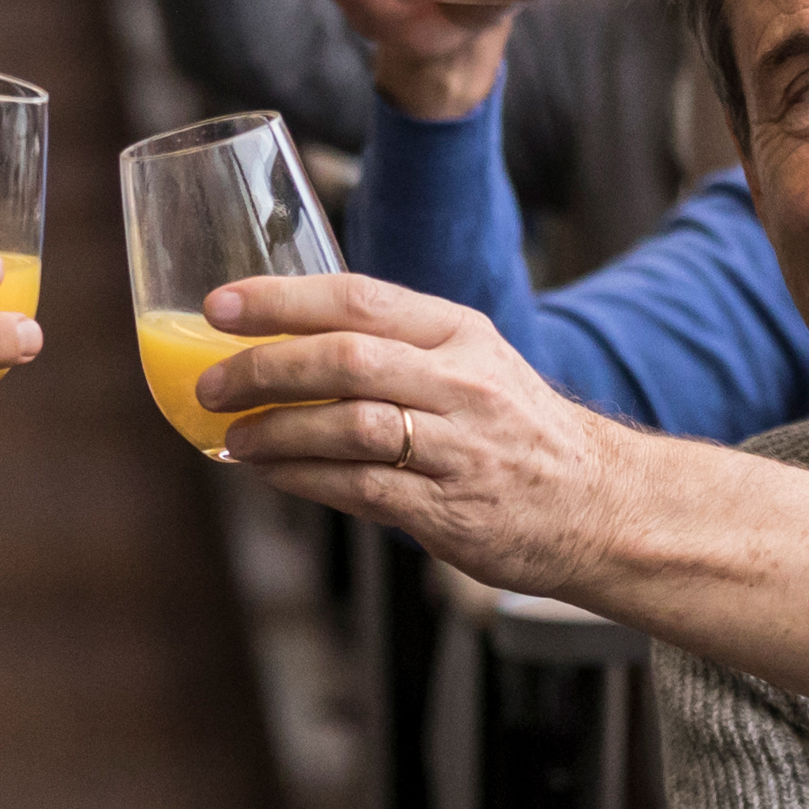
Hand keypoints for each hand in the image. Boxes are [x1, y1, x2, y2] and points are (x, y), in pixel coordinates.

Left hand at [196, 269, 626, 595]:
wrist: (599, 504)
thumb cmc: (515, 428)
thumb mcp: (471, 360)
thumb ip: (393, 346)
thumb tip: (284, 339)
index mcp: (459, 331)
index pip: (359, 299)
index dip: (281, 299)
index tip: (219, 306)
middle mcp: (462, 382)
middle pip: (347, 358)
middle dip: (264, 368)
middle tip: (210, 383)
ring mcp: (459, 448)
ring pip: (349, 426)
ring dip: (276, 431)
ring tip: (232, 437)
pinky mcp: (451, 510)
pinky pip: (359, 490)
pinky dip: (303, 480)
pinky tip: (271, 473)